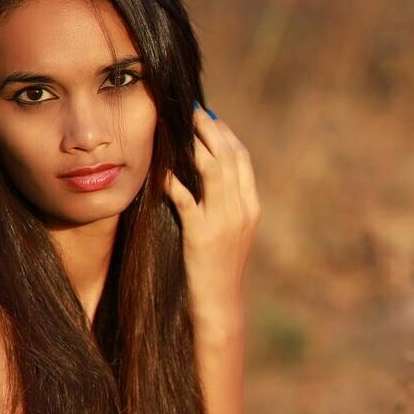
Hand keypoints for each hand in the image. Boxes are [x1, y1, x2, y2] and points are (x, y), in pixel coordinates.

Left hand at [164, 104, 259, 323]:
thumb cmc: (219, 267)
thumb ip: (226, 204)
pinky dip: (175, 182)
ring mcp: (224, 221)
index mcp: (251, 206)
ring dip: (197, 144)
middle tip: (193, 110)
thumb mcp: (232, 232)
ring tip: (182, 127)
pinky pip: (187, 200)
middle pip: (230, 157)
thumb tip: (211, 174)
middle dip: (211, 130)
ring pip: (213, 171)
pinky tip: (162, 170)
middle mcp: (241, 209)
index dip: (226, 134)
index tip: (210, 118)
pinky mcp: (202, 235)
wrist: (220, 302)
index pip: (242, 159)